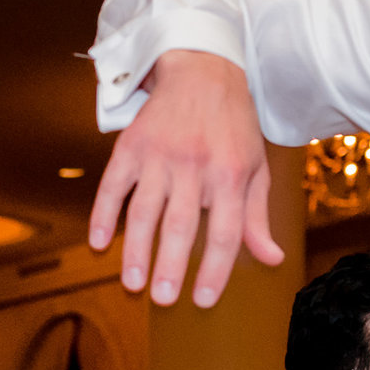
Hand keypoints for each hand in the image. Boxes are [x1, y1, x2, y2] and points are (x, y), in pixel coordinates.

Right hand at [88, 50, 284, 307]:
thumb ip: (257, 216)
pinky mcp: (132, 145)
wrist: (203, 69)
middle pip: (181, 224)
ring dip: (135, 250)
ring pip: (144, 210)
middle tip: (162, 300)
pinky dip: (103, 214)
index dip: (215, 270)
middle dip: (170, 266)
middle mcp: (196, 165)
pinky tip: (98, 242)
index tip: (203, 301)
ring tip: (131, 284)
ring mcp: (161, 155)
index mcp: (231, 174)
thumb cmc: (233, 125)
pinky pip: (113, 185)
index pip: (225, 233)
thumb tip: (271, 259)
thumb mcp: (256, 166)